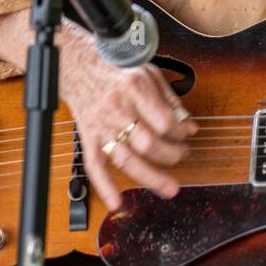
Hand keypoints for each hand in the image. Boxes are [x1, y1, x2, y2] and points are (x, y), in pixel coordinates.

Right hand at [58, 27, 198, 210]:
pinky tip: (116, 202)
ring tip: (169, 189)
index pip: (165, 122)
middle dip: (171, 155)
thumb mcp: (149, 73)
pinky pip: (94, 165)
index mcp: (134, 90)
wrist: (76, 63)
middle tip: (182, 156)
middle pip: (149, 144)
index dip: (181, 133)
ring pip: (126, 159)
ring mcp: (100, 125)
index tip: (187, 135)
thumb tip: (190, 126)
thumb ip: (171, 101)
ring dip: (150, 178)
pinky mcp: (87, 136)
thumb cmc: (114, 67)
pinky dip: (104, 186)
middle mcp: (116, 109)